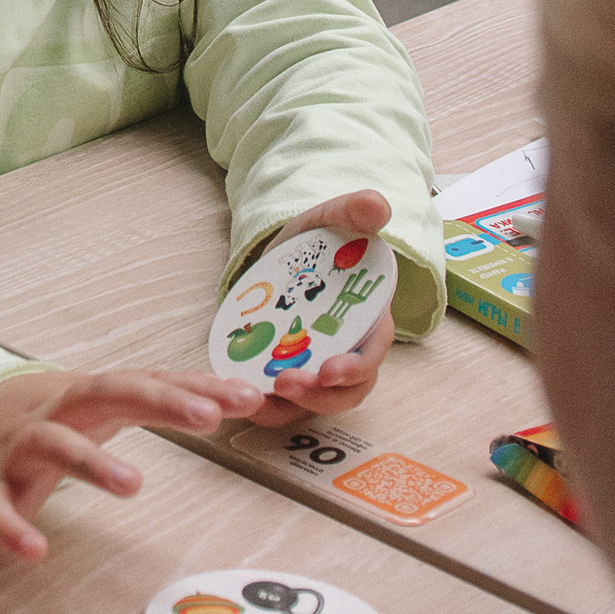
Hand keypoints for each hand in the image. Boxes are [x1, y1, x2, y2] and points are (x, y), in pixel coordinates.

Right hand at [0, 363, 265, 561]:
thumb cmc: (41, 424)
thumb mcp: (95, 409)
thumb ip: (157, 403)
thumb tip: (241, 397)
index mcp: (84, 398)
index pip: (145, 382)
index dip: (194, 388)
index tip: (247, 397)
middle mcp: (52, 414)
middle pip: (105, 394)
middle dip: (157, 401)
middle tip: (206, 416)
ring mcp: (14, 450)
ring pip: (52, 444)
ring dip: (91, 462)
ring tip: (132, 484)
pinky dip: (11, 526)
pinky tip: (34, 549)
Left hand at [233, 190, 397, 430]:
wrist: (285, 254)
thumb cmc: (318, 241)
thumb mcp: (332, 219)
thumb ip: (354, 212)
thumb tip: (377, 207)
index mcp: (371, 321)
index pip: (372, 354)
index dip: (355, 367)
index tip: (330, 370)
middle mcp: (349, 353)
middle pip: (345, 392)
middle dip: (318, 395)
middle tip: (286, 383)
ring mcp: (318, 369)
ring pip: (313, 403)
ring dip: (289, 405)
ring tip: (257, 398)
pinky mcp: (289, 375)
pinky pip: (281, 402)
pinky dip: (263, 406)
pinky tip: (237, 396)